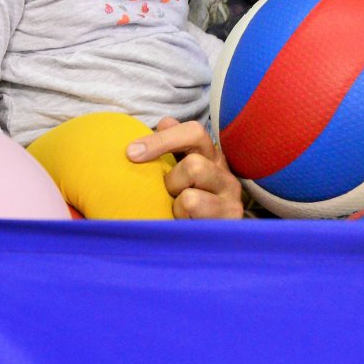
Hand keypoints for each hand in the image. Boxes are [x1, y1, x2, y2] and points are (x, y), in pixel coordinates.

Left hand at [128, 117, 244, 218]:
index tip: (131, 153)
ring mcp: (232, 199)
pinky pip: (194, 219)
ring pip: (190, 198)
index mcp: (209, 155)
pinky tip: (186, 227)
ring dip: (176, 206)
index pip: (193, 132)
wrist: (205, 242)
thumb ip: (167, 147)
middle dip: (172, 183)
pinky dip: (181, 222)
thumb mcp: (172, 173)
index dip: (162, 140)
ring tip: (179, 214)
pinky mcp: (230, 222)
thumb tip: (165, 121)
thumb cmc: (181, 202)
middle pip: (194, 166)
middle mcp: (225, 173)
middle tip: (170, 195)